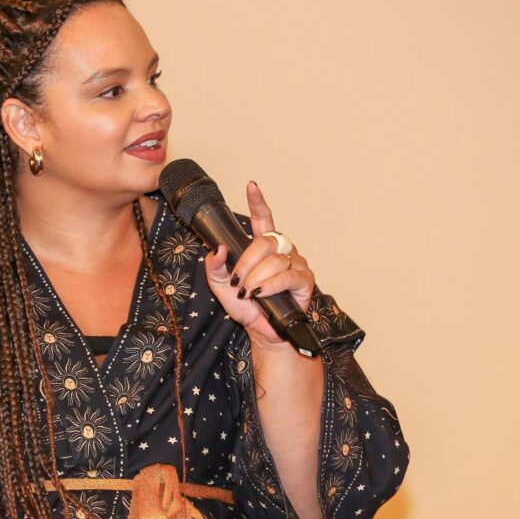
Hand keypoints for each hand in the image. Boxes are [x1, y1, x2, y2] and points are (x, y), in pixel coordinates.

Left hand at [204, 181, 315, 348]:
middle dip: (247, 262)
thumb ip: (214, 268)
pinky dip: (271, 285)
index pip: (262, 219)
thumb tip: (217, 249)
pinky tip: (261, 294)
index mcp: (263, 247)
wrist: (262, 331)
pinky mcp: (305, 280)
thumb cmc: (247, 307)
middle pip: (265, 241)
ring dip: (256, 278)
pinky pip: (287, 275)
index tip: (251, 186)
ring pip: (274, 260)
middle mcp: (281, 250)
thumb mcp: (221, 287)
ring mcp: (295, 263)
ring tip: (250, 293)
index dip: (258, 202)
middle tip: (239, 281)